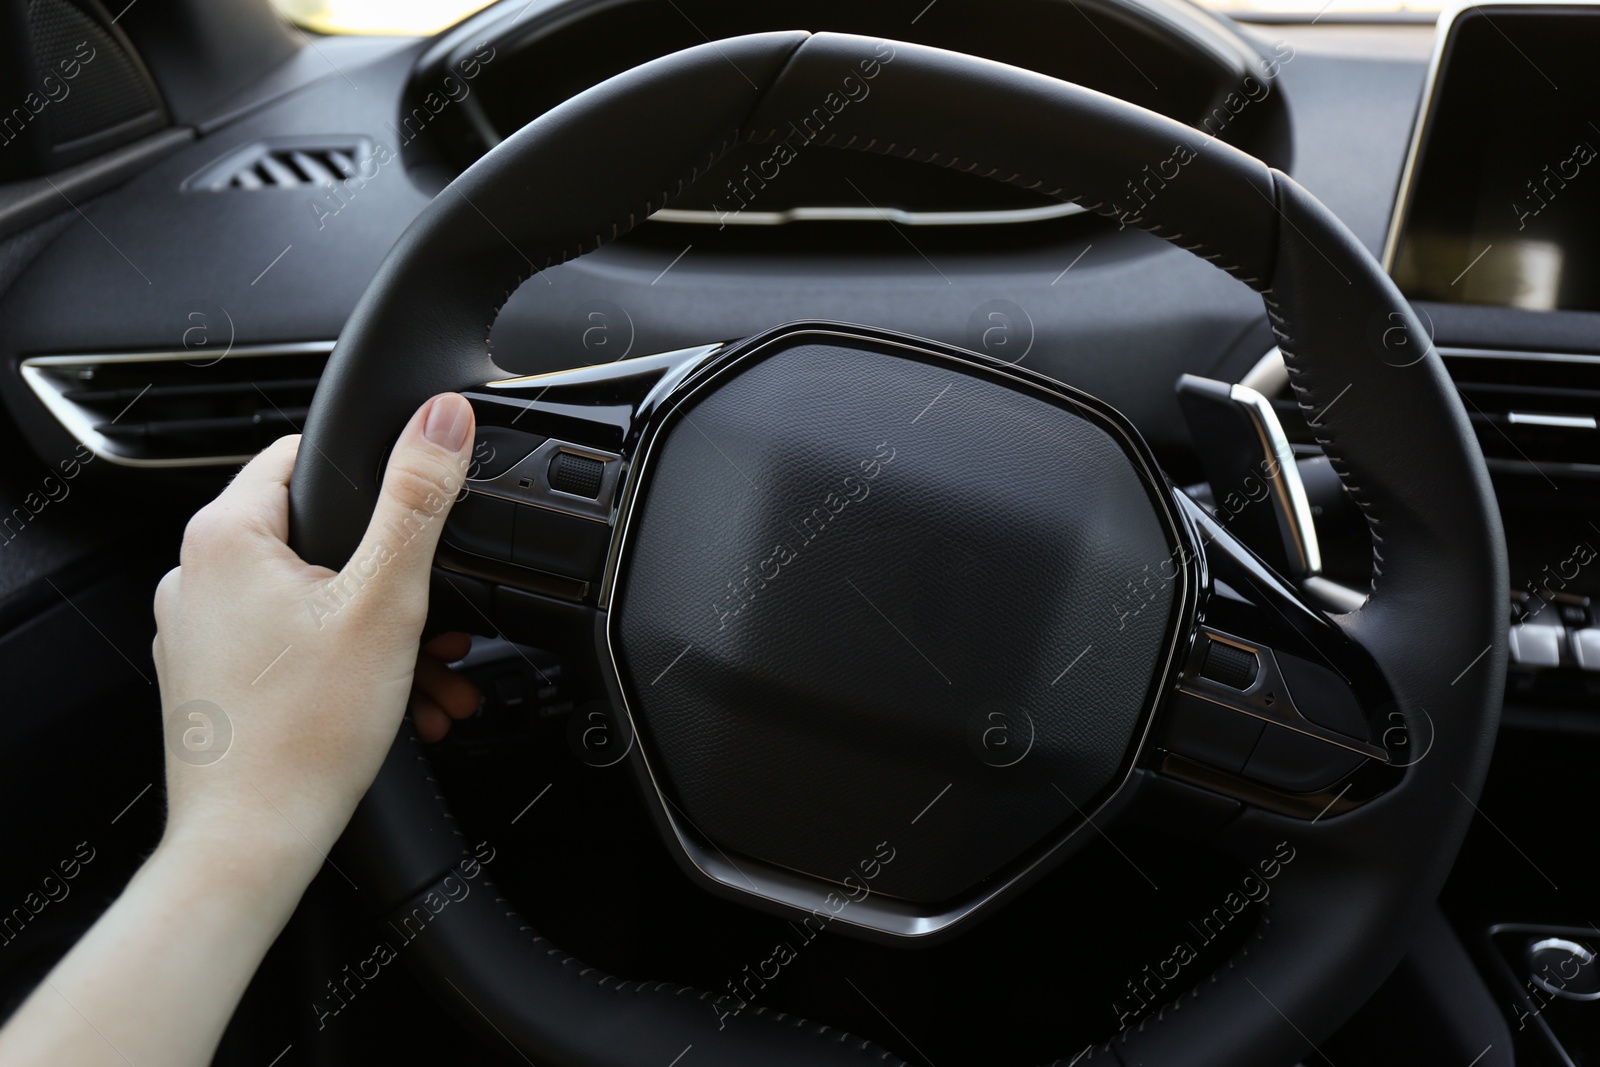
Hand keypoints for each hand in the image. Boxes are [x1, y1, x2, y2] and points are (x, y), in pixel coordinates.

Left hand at [151, 393, 476, 864]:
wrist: (254, 844)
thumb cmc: (306, 734)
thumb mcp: (386, 599)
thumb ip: (417, 499)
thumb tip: (441, 418)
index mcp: (225, 536)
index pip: (302, 456)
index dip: (373, 480)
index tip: (417, 519)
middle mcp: (194, 577)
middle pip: (316, 539)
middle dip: (392, 582)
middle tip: (438, 626)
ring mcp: (196, 633)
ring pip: (309, 601)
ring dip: (380, 633)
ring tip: (430, 677)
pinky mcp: (209, 680)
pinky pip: (288, 647)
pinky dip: (344, 665)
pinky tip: (394, 702)